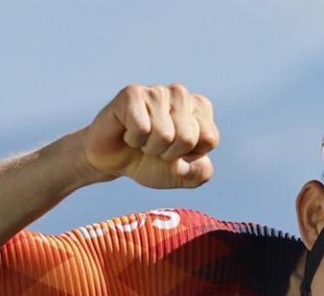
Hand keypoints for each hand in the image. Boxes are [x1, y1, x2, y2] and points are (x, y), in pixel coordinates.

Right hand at [81, 84, 218, 188]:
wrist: (113, 162)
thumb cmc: (149, 162)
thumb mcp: (180, 176)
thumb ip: (200, 175)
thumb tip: (204, 164)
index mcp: (200, 108)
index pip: (210, 139)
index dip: (190, 156)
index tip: (176, 152)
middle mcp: (180, 94)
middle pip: (188, 138)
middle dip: (169, 153)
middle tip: (155, 147)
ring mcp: (157, 91)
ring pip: (164, 134)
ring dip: (150, 148)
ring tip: (142, 140)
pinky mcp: (133, 93)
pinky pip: (142, 128)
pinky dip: (134, 140)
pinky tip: (128, 132)